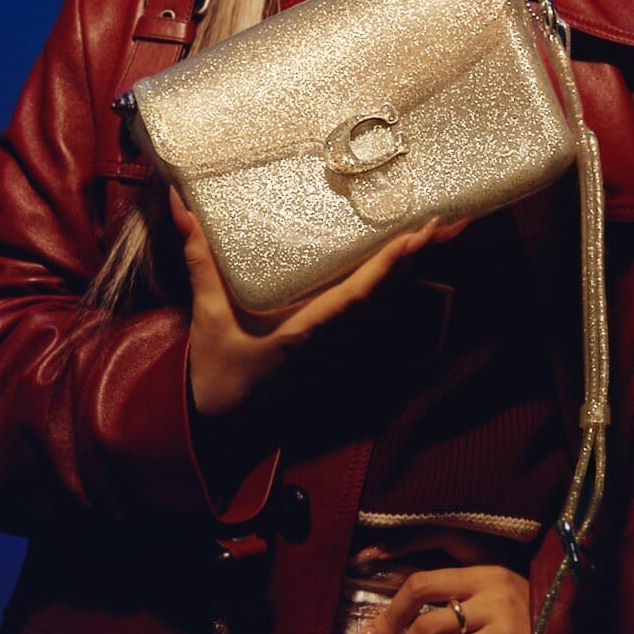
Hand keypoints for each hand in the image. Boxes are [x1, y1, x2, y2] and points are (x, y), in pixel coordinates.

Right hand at [170, 187, 465, 414]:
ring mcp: (336, 345)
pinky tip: (405, 262)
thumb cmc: (216, 375)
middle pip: (385, 292)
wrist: (221, 428)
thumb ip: (200, 261)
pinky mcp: (332, 346)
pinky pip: (370, 312)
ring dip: (411, 268)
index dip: (390, 264)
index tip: (418, 235)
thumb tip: (183, 206)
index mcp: (306, 332)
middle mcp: (331, 339)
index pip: (357, 293)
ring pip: (384, 302)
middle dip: (418, 257)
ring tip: (438, 231)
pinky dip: (391, 283)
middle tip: (451, 220)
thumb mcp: (207, 317)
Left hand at [336, 565, 530, 633]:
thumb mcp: (499, 604)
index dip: (391, 552)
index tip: (357, 563)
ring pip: (428, 628)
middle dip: (381, 621)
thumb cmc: (537, 625)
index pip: (429, 542)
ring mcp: (498, 607)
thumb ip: (461, 606)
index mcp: (485, 560)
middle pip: (419, 587)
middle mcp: (488, 577)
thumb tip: (405, 629)